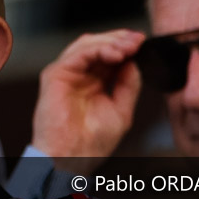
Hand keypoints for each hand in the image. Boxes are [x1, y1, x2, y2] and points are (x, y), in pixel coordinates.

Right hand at [31, 29, 144, 158]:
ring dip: (110, 42)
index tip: (143, 42)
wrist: (74, 158)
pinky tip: (115, 55)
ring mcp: (66, 74)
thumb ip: (129, 85)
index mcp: (94, 82)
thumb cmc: (93, 141)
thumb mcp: (122, 109)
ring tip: (128, 47)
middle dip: (120, 39)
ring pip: (87, 44)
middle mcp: (79, 75)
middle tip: (138, 40)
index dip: (126, 45)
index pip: (109, 54)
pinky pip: (77, 55)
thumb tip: (134, 62)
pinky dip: (97, 50)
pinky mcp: (55, 76)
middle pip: (98, 44)